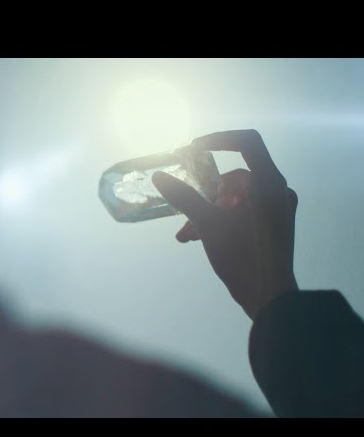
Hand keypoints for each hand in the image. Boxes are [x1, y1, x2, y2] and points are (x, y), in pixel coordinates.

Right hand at [152, 130, 298, 318]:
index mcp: (268, 183)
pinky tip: (200, 239)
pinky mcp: (274, 226)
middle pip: (235, 178)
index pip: (247, 142)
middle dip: (205, 195)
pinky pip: (244, 212)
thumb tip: (159, 176)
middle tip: (187, 213)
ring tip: (187, 234)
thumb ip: (183, 196)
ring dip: (208, 212)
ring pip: (236, 199)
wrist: (269, 297)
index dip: (218, 139)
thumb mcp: (207, 224)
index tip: (193, 150)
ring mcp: (278, 209)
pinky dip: (222, 220)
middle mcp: (277, 190)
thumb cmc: (241, 255)